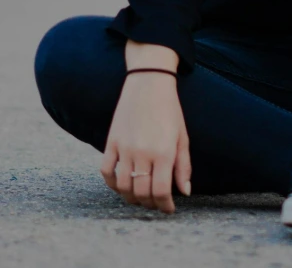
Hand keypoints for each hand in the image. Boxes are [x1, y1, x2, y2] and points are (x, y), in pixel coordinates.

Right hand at [100, 73, 191, 213]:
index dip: (165, 205)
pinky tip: (120, 185)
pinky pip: (106, 171)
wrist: (149, 82)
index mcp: (164, 152)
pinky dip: (111, 183)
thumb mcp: (182, 136)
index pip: (162, 191)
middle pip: (142, 193)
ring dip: (131, 198)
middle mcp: (143, 153)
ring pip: (123, 186)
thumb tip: (185, 191)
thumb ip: (183, 165)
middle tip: (155, 204)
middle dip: (150, 204)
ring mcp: (125, 148)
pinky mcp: (111, 141)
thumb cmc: (170, 110)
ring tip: (139, 198)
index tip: (168, 209)